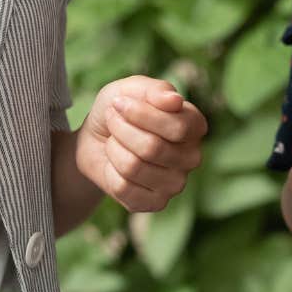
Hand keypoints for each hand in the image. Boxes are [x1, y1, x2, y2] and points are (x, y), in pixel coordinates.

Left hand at [75, 77, 207, 212]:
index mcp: (194, 126)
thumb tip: (175, 101)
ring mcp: (175, 183)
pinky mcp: (155, 203)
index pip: (178, 127)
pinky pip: (124, 188)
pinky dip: (109, 171)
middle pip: (153, 148)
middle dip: (121, 130)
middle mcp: (192, 157)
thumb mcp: (132, 88)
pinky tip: (114, 165)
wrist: (96, 138)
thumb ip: (156, 90)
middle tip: (112, 120)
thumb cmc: (120, 110)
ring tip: (113, 141)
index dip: (141, 114)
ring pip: (135, 167)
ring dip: (113, 149)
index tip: (119, 103)